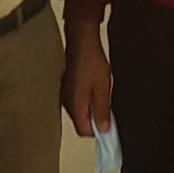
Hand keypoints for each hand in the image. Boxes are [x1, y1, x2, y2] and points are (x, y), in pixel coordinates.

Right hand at [61, 21, 112, 138]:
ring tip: (102, 95)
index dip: (98, 132)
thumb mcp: (103, 89)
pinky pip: (76, 101)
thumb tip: (103, 129)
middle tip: (108, 109)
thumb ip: (103, 111)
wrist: (81, 41)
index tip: (108, 126)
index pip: (84, 131)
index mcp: (75, 105)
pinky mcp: (66, 86)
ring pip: (78, 111)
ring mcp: (65, 94)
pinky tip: (94, 88)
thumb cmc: (91, 62)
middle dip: (94, 120)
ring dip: (90, 109)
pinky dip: (86, 100)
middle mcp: (67, 102)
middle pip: (80, 122)